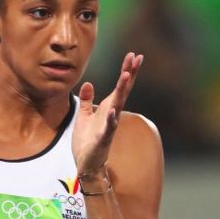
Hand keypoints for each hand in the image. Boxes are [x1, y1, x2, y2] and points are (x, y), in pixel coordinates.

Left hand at [72, 52, 142, 176]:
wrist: (85, 164)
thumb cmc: (86, 141)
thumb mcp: (83, 116)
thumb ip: (87, 100)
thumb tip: (88, 83)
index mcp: (108, 107)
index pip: (119, 86)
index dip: (126, 70)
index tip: (133, 54)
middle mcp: (112, 114)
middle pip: (123, 91)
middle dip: (129, 74)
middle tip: (136, 57)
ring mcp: (109, 126)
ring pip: (118, 105)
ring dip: (122, 91)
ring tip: (126, 75)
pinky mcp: (102, 139)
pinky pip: (108, 127)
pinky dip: (111, 119)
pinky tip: (113, 110)